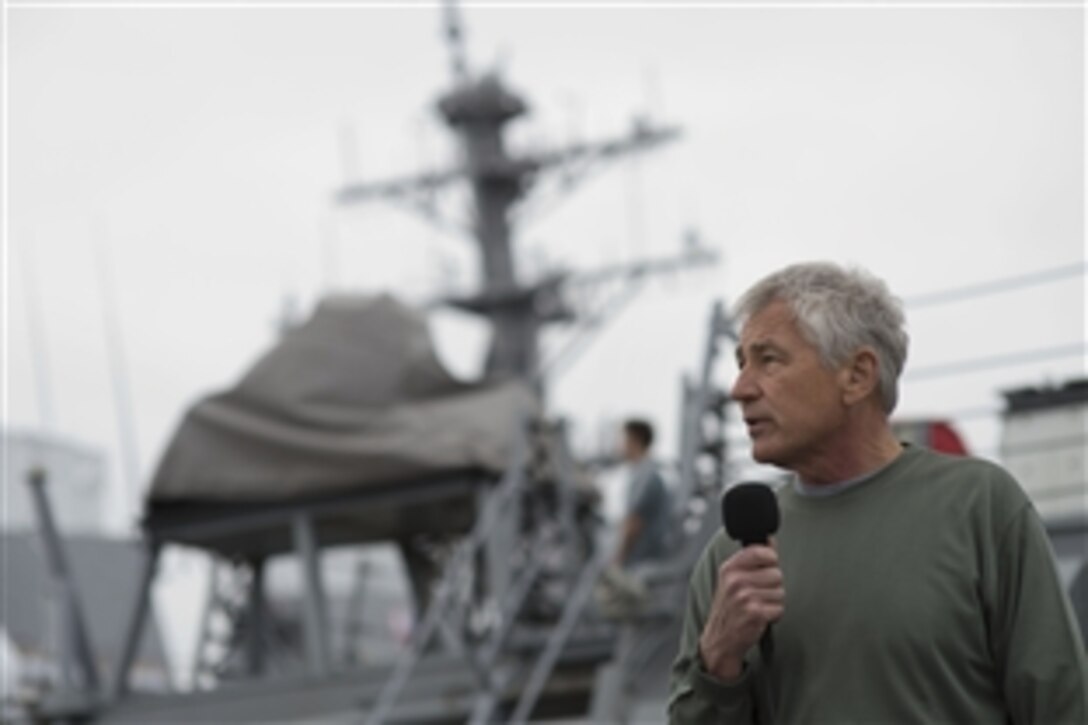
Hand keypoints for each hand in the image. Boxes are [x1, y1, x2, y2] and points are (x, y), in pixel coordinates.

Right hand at [698, 543, 783, 680]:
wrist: (719, 639)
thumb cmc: (730, 607)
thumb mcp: (732, 578)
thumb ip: (751, 558)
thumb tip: (770, 539)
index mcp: (729, 568)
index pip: (762, 551)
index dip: (770, 561)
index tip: (763, 571)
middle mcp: (735, 580)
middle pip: (776, 573)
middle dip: (772, 586)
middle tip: (757, 595)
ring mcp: (744, 597)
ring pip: (780, 592)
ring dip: (773, 602)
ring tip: (757, 606)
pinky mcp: (755, 613)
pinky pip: (779, 608)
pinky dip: (774, 615)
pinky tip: (760, 617)